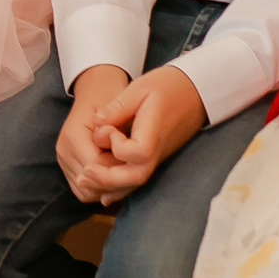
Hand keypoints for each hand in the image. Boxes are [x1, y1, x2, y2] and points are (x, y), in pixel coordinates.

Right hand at [55, 66, 144, 203]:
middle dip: (112, 183)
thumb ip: (117, 134)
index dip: (117, 170)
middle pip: (90, 184)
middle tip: (129, 171)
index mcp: (74, 136)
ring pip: (85, 191)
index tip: (131, 162)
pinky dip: (97, 188)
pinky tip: (111, 175)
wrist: (95, 89)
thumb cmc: (110, 98)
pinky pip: (81, 190)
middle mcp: (63, 150)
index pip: (97, 168)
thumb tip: (121, 158)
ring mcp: (62, 159)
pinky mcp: (65, 165)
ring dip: (105, 188)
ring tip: (120, 173)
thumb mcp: (117, 111)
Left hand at [85, 66, 210, 199]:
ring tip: (84, 181)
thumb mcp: (141, 87)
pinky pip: (136, 179)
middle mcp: (157, 151)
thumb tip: (96, 120)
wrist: (194, 92)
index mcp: (154, 132)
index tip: (108, 130)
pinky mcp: (152, 159)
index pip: (138, 153)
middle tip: (84, 173)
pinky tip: (100, 191)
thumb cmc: (168, 86)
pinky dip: (118, 187)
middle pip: (135, 177)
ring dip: (108, 186)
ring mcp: (156, 158)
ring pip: (135, 183)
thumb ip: (118, 106)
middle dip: (106, 179)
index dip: (118, 147)